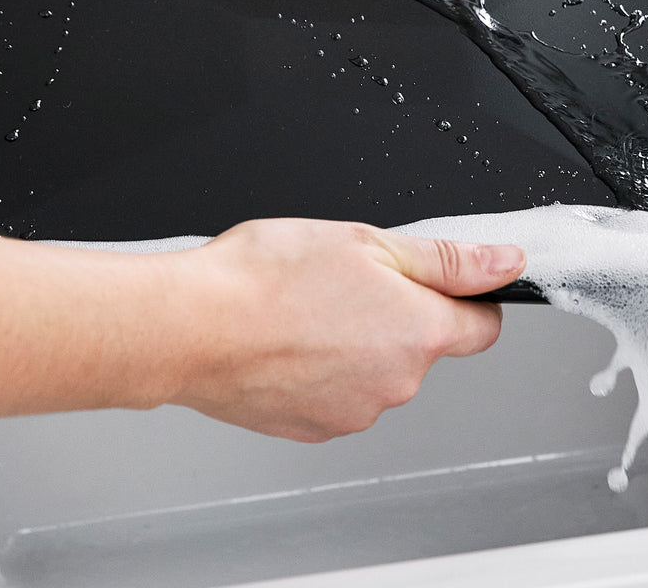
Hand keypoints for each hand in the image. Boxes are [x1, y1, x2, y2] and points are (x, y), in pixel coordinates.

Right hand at [0, 201, 523, 432]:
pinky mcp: (291, 408)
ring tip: (304, 286)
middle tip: (359, 264)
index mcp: (402, 331)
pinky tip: (272, 320)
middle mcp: (379, 376)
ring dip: (355, 322)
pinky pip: (327, 376)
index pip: (482, 312)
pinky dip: (314, 350)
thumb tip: (496, 253)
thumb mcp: (350, 238)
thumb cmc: (235, 272)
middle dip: (409, 298)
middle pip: (428, 334)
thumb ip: (432, 252)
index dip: (475, 280)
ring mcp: (335, 398)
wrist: (151, 320)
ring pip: (373, 355)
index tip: (474, 261)